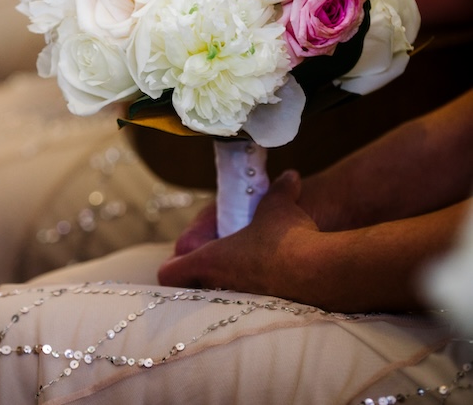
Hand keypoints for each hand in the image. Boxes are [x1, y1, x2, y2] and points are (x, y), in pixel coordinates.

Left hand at [158, 171, 319, 299]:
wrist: (322, 272)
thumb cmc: (289, 237)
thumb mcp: (278, 203)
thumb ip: (278, 188)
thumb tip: (290, 177)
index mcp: (210, 260)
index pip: (169, 273)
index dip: (173, 264)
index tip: (183, 257)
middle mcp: (219, 286)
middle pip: (192, 289)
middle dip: (200, 276)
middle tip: (216, 261)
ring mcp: (239, 305)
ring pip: (218, 299)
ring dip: (226, 286)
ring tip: (245, 269)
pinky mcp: (262, 315)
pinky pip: (245, 308)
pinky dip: (251, 297)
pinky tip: (271, 281)